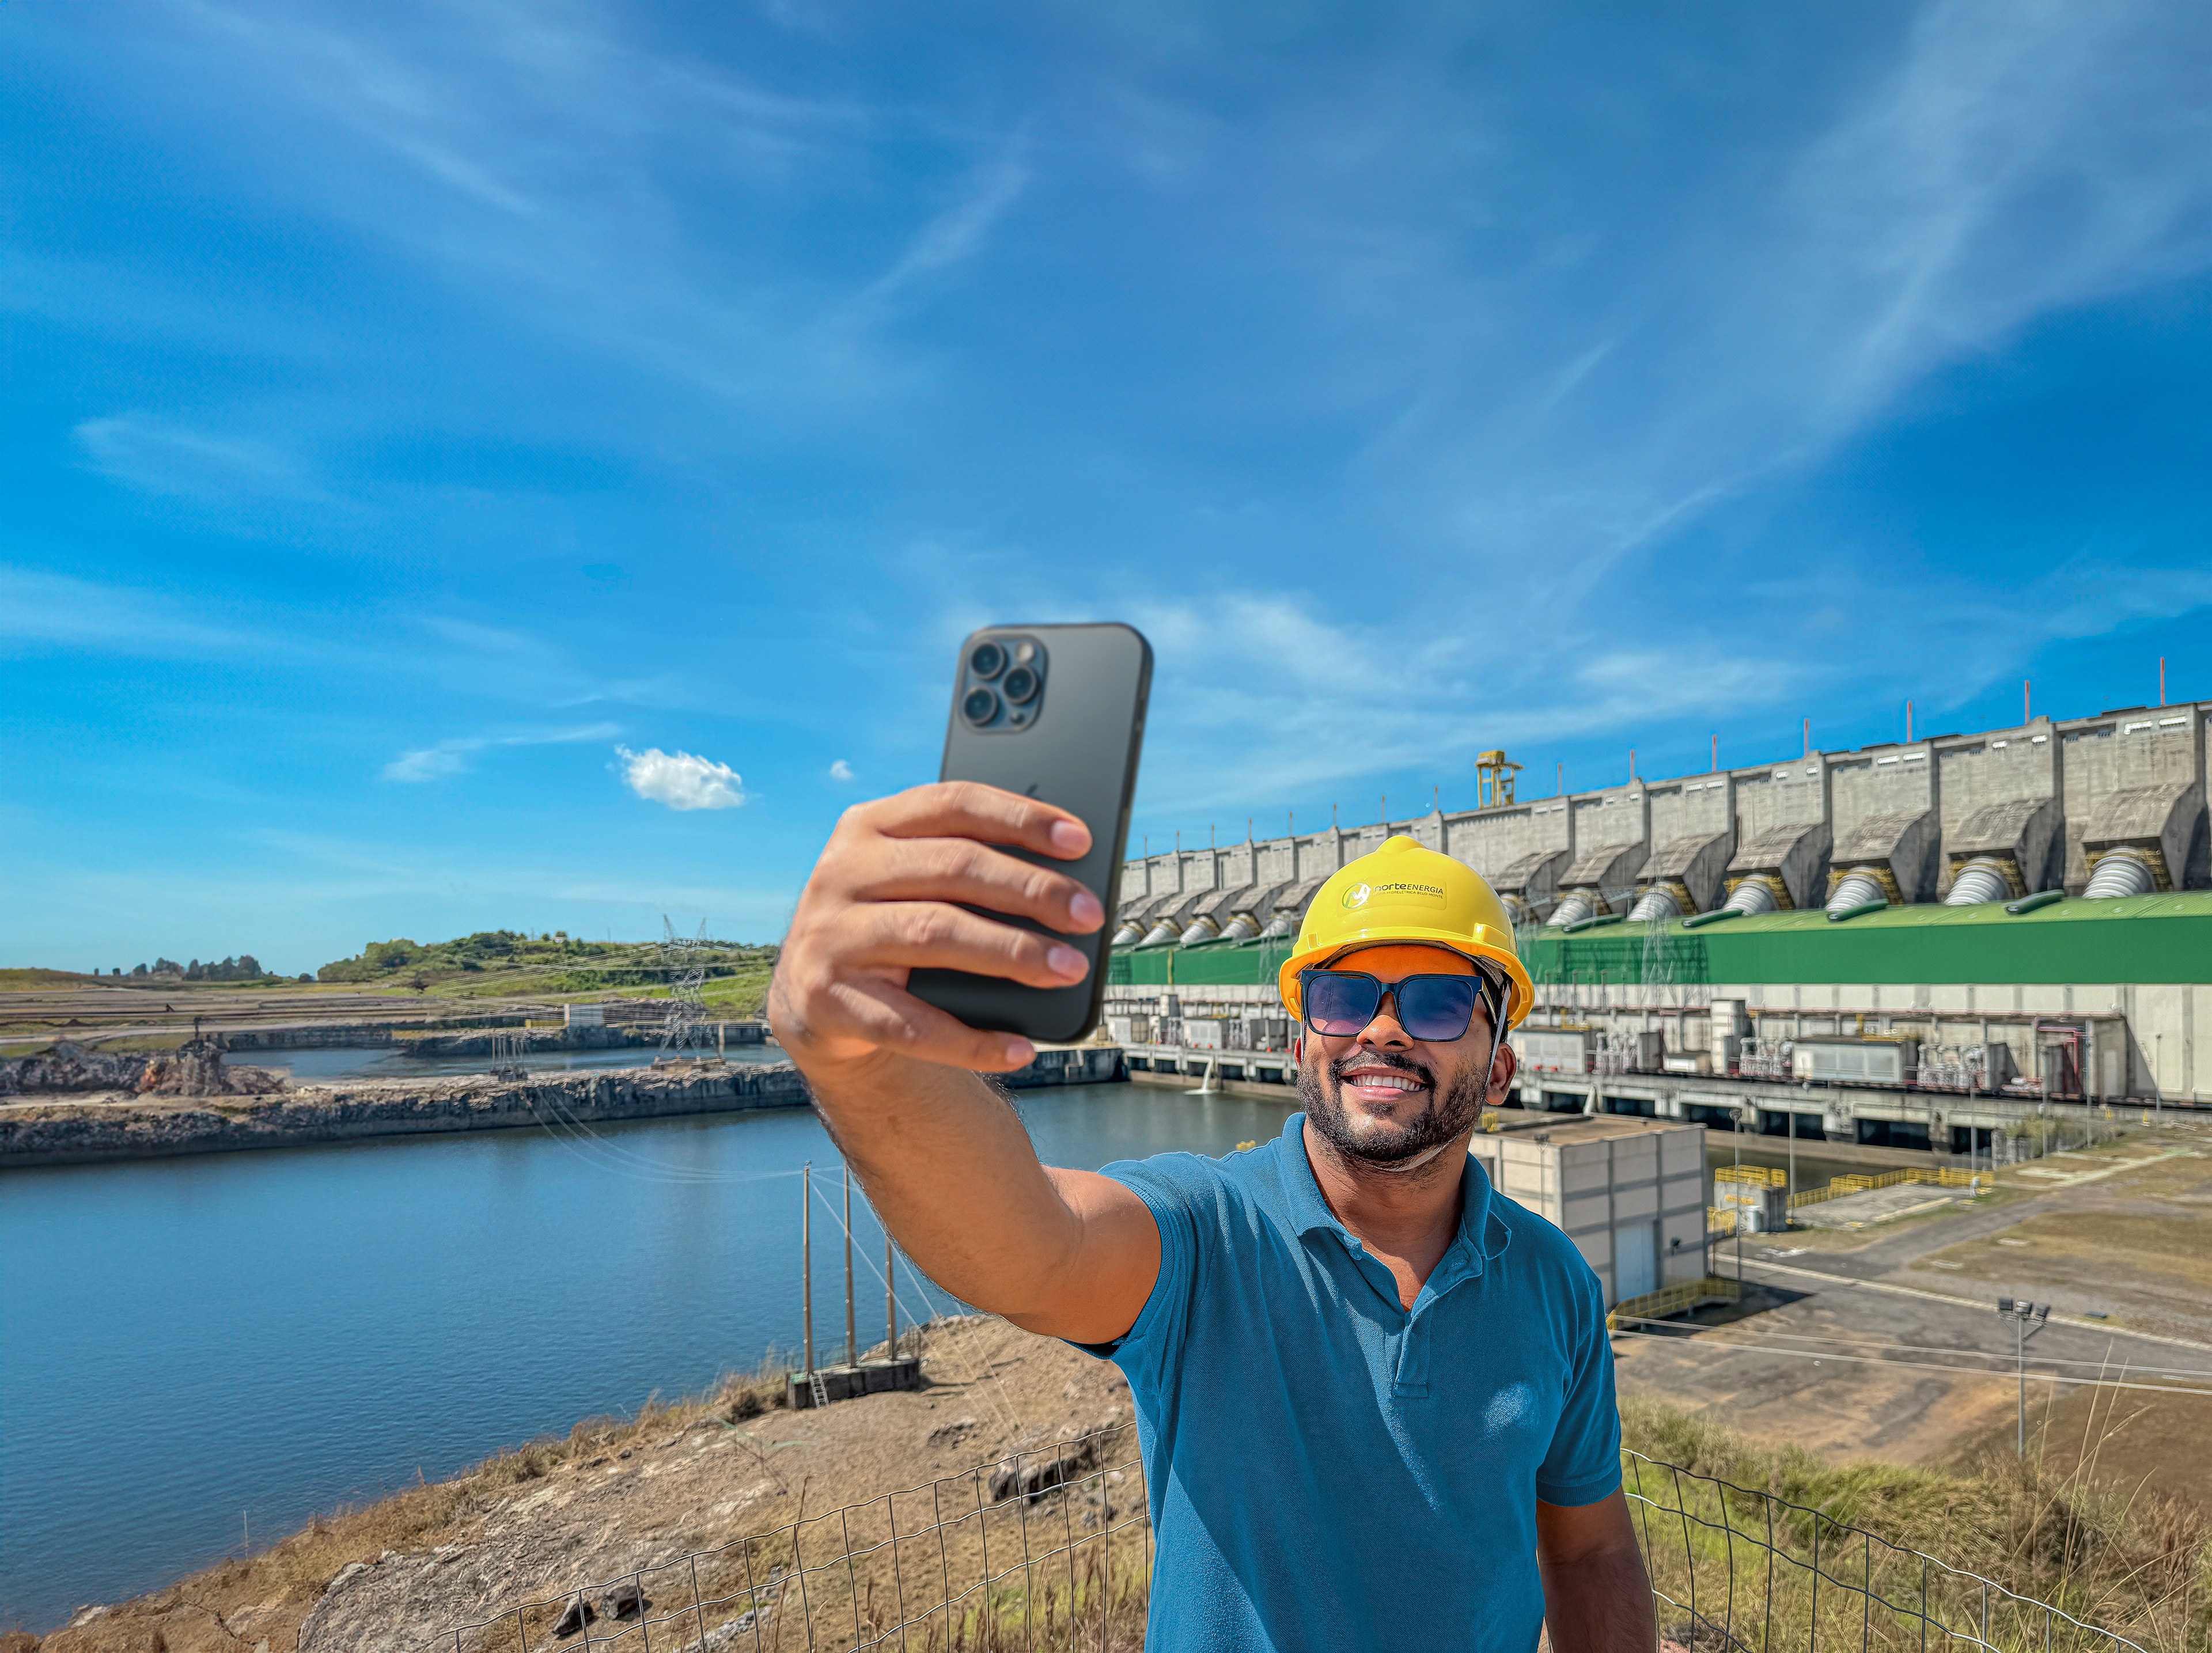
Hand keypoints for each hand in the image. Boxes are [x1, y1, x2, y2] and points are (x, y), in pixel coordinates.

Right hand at [768, 782, 1104, 1075]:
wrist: (813, 998)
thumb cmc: (891, 924)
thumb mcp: (912, 881)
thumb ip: (965, 866)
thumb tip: (1062, 883)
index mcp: (869, 826)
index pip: (954, 805)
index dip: (1021, 819)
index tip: (1081, 842)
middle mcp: (841, 872)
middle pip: (953, 867)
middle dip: (1031, 890)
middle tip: (1089, 914)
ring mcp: (828, 936)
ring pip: (935, 934)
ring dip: (1012, 952)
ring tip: (1069, 968)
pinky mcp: (825, 999)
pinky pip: (911, 1025)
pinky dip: (972, 1041)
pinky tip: (1020, 1048)